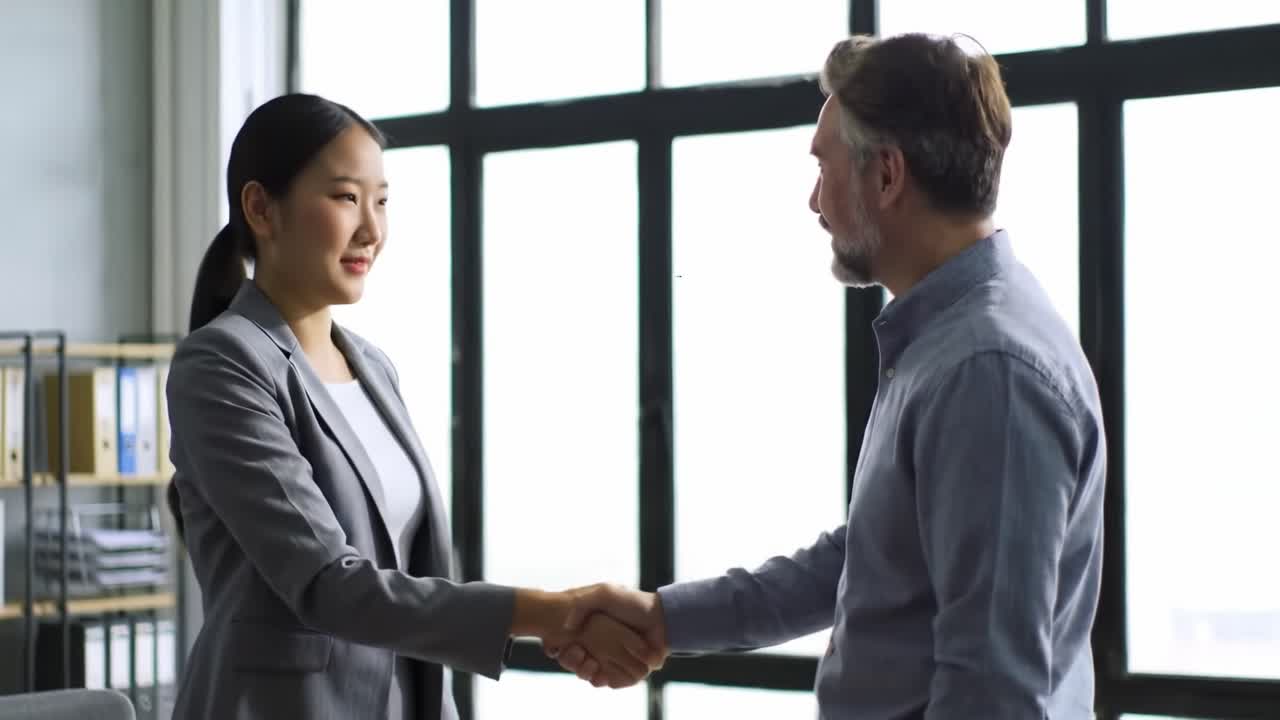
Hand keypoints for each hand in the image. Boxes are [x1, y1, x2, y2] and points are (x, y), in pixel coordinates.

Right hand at [546, 583, 668, 685]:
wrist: (661, 619)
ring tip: (588, 663)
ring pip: (590, 672)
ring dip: (584, 670)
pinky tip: (598, 671)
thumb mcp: (604, 594)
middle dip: (571, 660)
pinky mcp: (624, 670)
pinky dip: (601, 678)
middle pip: (576, 660)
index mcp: (593, 627)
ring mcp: (613, 658)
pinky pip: (608, 680)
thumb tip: (566, 627)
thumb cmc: (633, 604)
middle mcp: (601, 644)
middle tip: (574, 655)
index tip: (556, 647)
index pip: (568, 643)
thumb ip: (582, 605)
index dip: (560, 647)